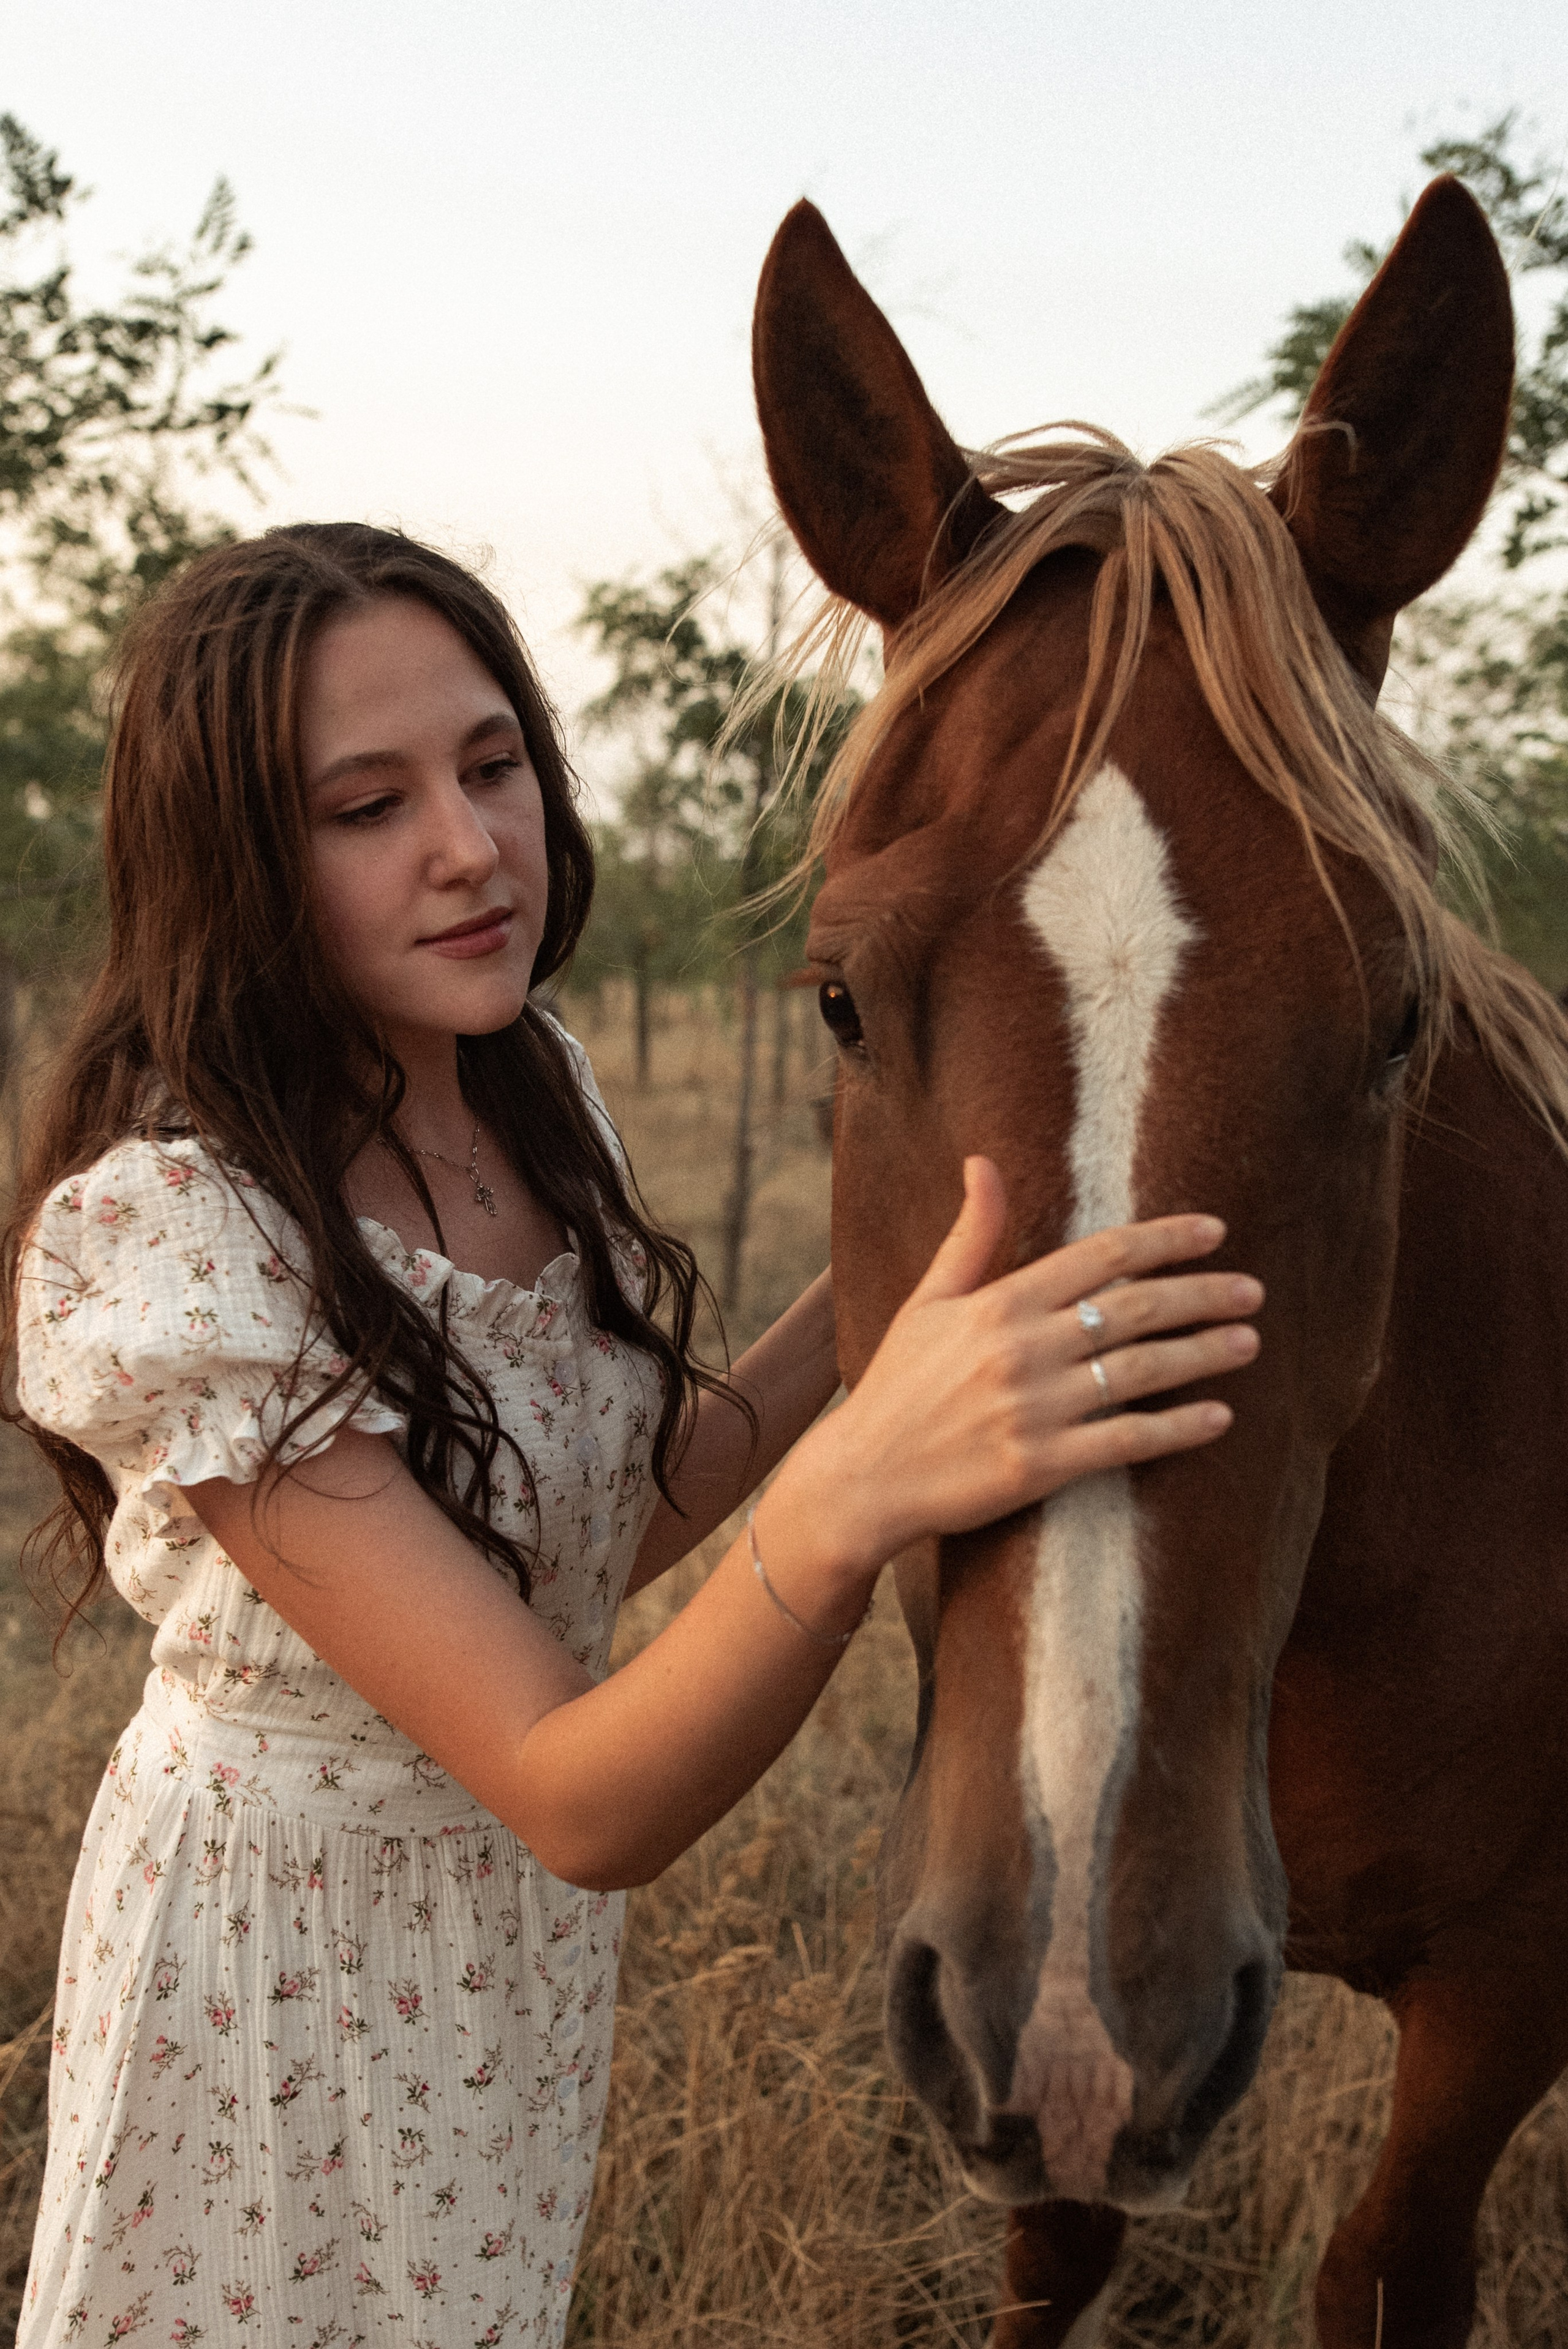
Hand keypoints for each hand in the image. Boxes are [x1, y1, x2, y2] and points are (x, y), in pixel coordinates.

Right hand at [773, 1156, 1261, 1580]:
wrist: (863, 1477)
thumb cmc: (897, 1385)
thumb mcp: (928, 1301)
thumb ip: (972, 1236)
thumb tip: (983, 1162)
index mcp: (999, 1302)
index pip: (1101, 1255)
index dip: (1164, 1240)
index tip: (1214, 1232)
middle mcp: (1022, 1349)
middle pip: (1135, 1309)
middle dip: (1203, 1295)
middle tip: (1253, 1290)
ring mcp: (1034, 1408)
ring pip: (1142, 1371)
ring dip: (1204, 1354)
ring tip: (1249, 1342)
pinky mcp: (1041, 1465)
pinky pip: (1128, 1441)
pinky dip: (1178, 1427)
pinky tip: (1218, 1416)